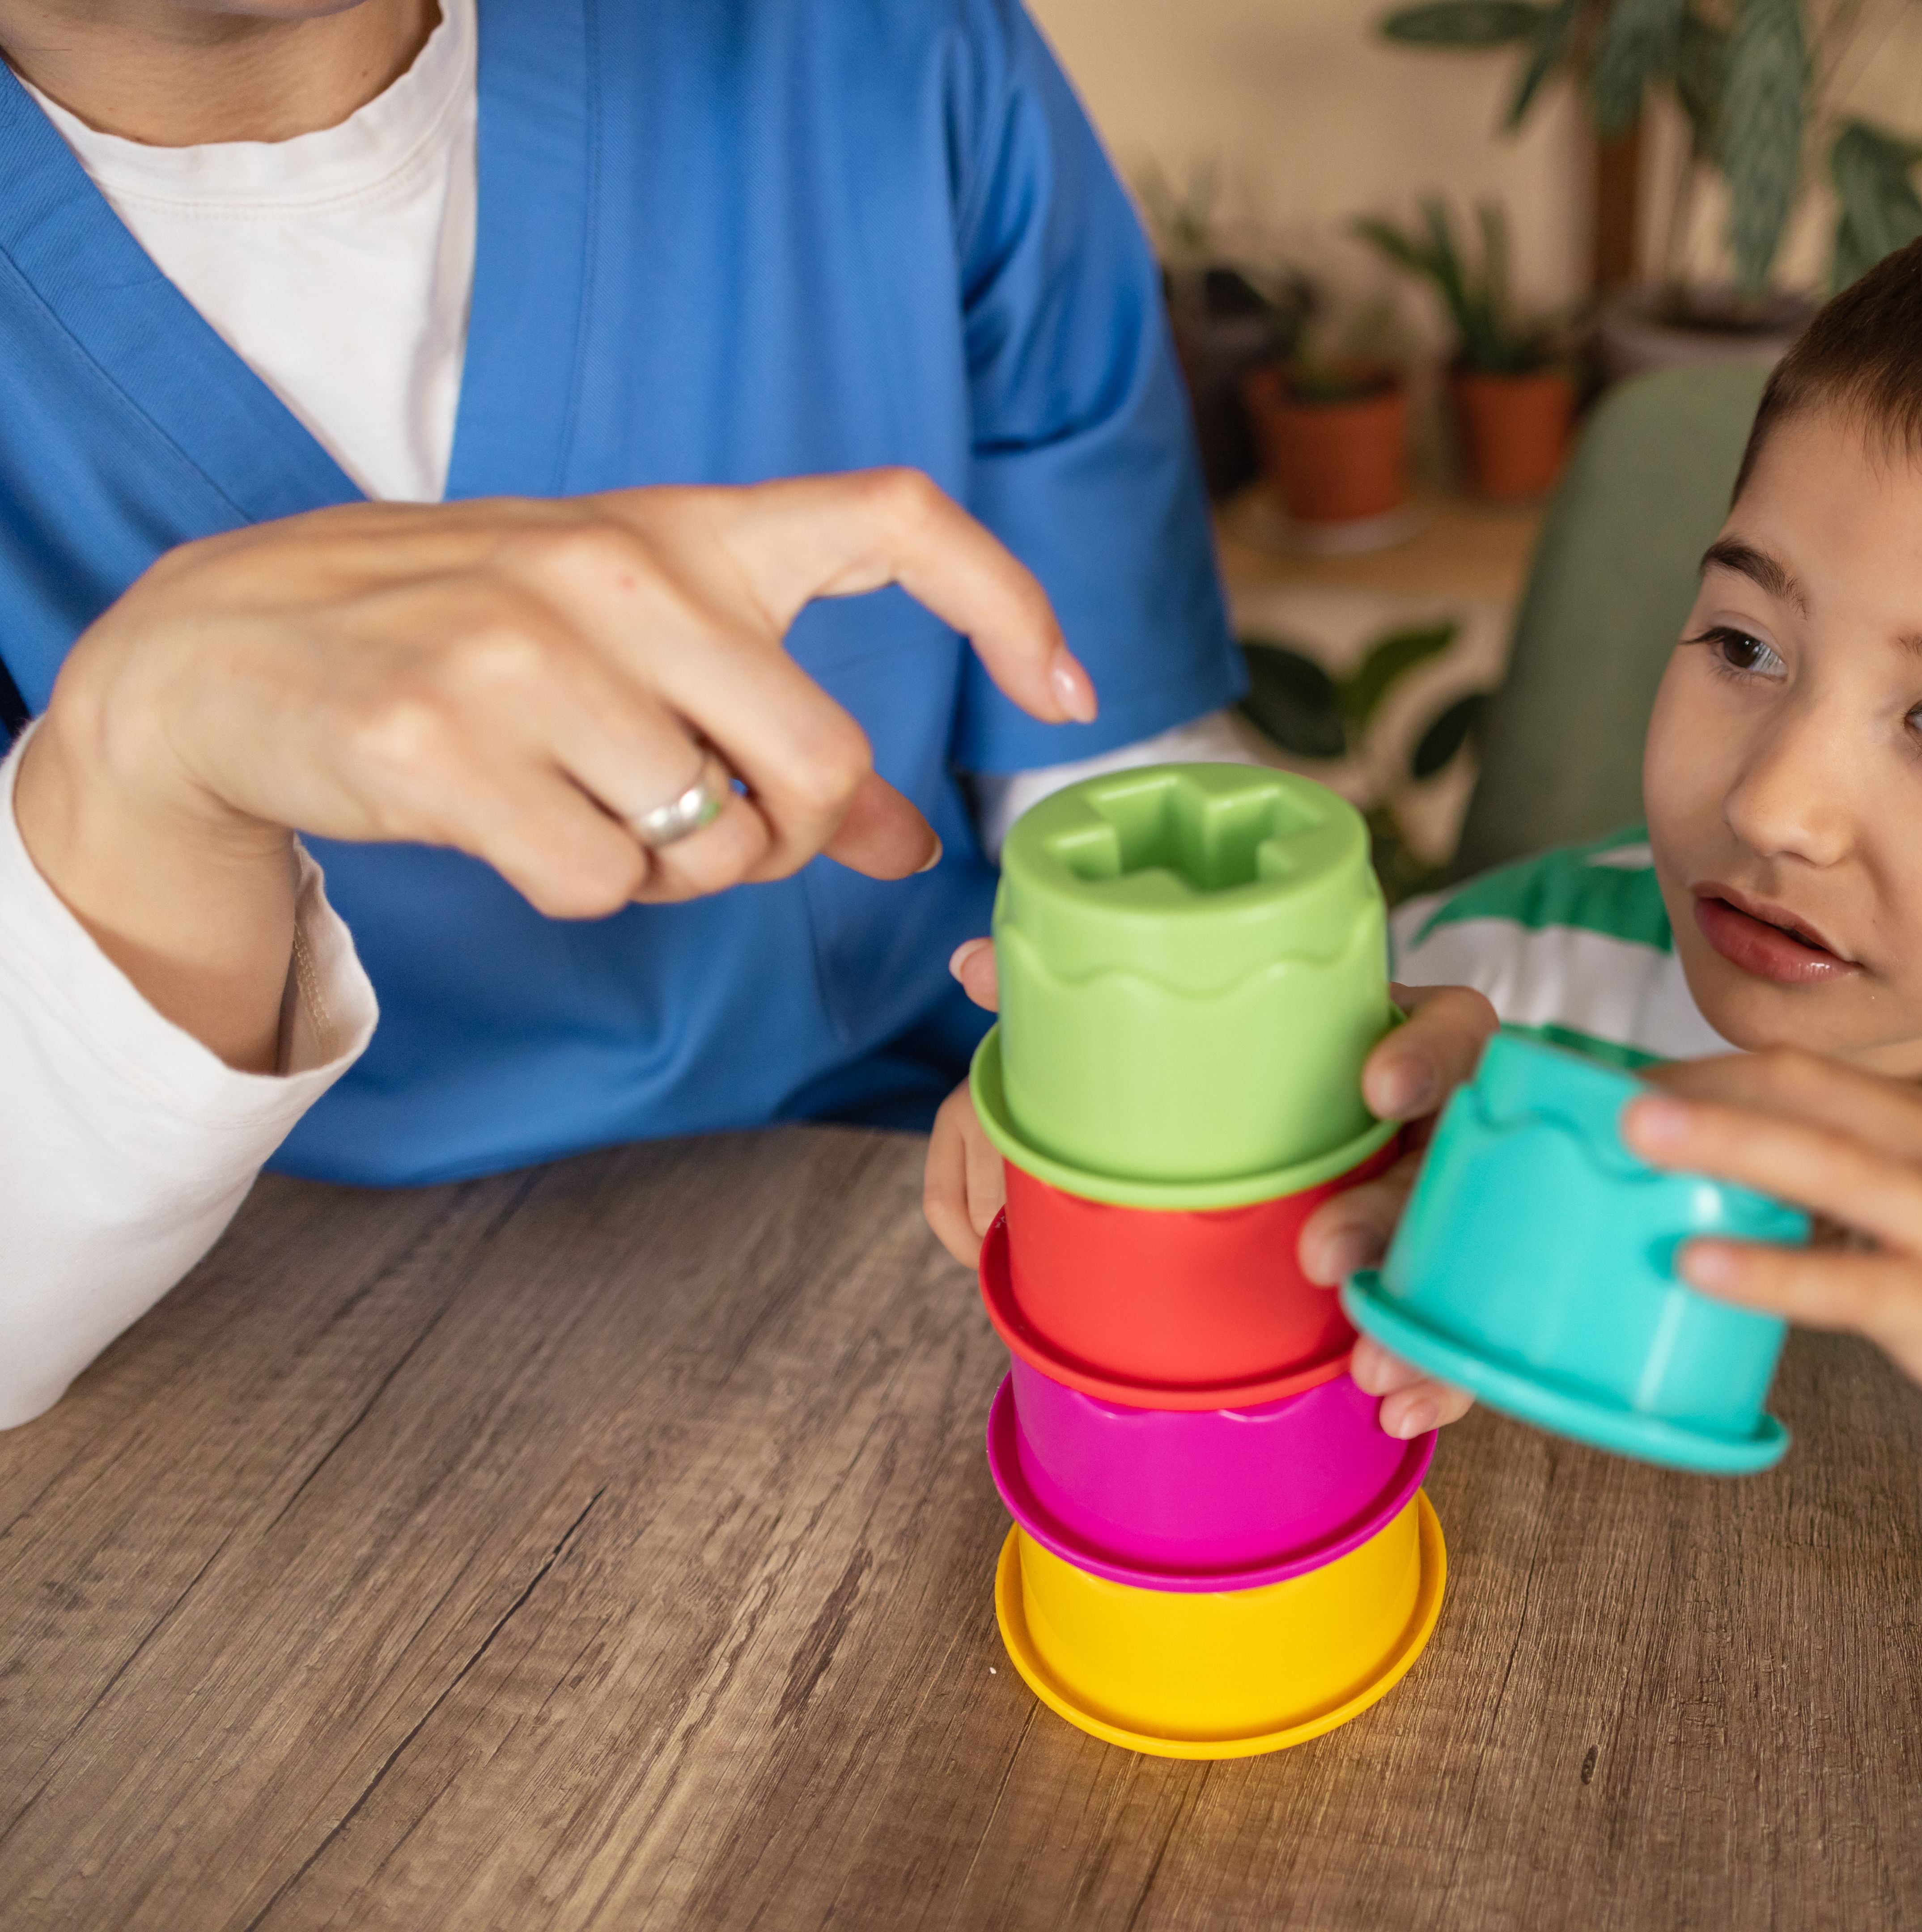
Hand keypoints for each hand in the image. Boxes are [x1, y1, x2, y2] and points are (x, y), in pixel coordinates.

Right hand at [16, 471, 1090, 1070]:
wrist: (233, 648)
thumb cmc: (468, 643)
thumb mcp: (635, 648)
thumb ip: (775, 725)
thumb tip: (915, 839)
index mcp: (686, 530)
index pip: (898, 520)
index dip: (1011, 603)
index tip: (1069, 690)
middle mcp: (621, 576)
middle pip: (824, 761)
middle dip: (792, 836)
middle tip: (718, 830)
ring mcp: (523, 657)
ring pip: (712, 841)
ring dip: (672, 871)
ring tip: (587, 810)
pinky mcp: (438, 747)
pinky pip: (598, 885)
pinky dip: (580, 891)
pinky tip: (515, 829)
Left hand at [924, 947, 1494, 1438]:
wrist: (1297, 1163)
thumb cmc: (1243, 1085)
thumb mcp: (1185, 1041)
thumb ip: (1088, 1008)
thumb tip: (968, 965)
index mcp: (1393, 1043)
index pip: (1450, 1027)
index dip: (1425, 1053)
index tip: (1374, 1085)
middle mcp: (1437, 1123)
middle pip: (1449, 1159)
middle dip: (1390, 1211)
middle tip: (1320, 1256)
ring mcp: (1449, 1206)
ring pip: (1461, 1256)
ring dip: (1415, 1315)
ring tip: (1365, 1367)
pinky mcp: (1446, 1280)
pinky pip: (1454, 1327)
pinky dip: (1435, 1371)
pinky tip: (1389, 1407)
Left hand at [1622, 1049, 1921, 1630]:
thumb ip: (1848, 1195)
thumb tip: (1732, 1184)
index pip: (1802, 1075)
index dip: (1707, 1072)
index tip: (1619, 1082)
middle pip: (1806, 1098)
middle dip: (1700, 1087)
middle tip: (1600, 1089)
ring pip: (1825, 1168)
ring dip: (1723, 1147)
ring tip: (1631, 1141)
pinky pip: (1848, 1284)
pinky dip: (1770, 1272)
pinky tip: (1700, 1267)